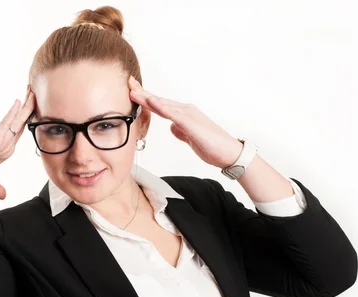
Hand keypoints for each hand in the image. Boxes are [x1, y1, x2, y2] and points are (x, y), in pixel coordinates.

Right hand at [0, 85, 35, 198]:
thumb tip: (4, 196)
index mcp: (3, 150)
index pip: (19, 132)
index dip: (28, 121)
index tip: (36, 110)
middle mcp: (3, 142)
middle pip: (21, 123)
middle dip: (30, 108)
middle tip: (36, 92)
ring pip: (17, 121)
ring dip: (26, 107)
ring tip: (33, 91)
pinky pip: (6, 125)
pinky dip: (13, 114)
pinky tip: (19, 102)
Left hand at [128, 76, 242, 168]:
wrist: (229, 153)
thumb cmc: (212, 146)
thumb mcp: (190, 138)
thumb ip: (180, 131)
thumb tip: (171, 126)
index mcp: (183, 115)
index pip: (160, 105)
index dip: (145, 98)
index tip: (132, 91)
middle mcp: (185, 111)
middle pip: (159, 100)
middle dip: (143, 92)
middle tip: (128, 82)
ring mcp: (189, 116)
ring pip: (164, 104)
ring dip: (148, 98)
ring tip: (133, 91)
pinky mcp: (192, 124)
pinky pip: (174, 114)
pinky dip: (162, 107)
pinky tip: (152, 102)